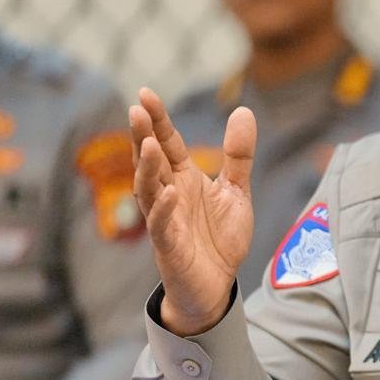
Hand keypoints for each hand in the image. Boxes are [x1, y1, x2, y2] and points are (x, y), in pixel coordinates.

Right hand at [130, 87, 256, 335]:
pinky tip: (169, 194)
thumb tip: (243, 110)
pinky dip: (164, 211)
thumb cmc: (220, 239)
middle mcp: (169, 195)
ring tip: (147, 145)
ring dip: (147, 169)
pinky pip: (162, 227)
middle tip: (136, 110)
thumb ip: (238, 155)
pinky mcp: (170, 248)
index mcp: (184, 179)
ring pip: (149, 191)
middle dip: (143, 136)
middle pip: (151, 161)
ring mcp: (166, 221)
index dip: (157, 120)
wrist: (218, 286)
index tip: (145, 93)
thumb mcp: (236, 191)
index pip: (168, 144)